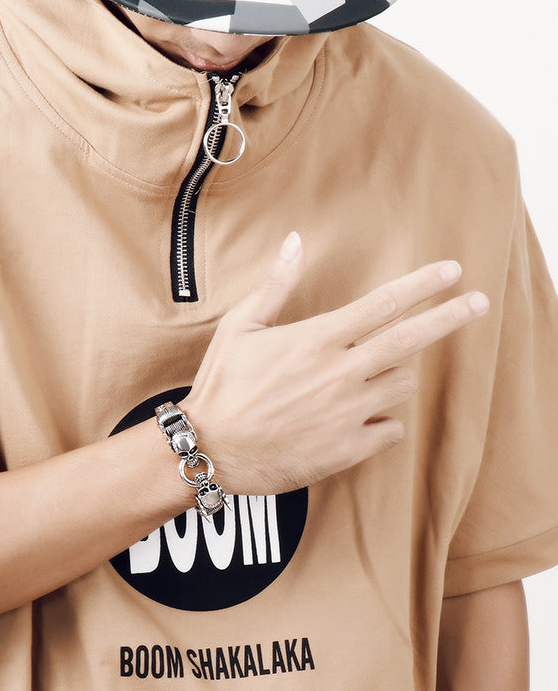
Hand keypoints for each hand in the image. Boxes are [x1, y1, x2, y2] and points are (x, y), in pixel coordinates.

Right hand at [183, 232, 489, 495]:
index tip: (452, 271)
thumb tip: (295, 241)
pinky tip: (360, 418)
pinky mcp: (347, 449)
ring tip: (369, 377)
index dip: (423, 285)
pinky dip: (383, 421)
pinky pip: (391, 430)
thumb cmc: (222, 386)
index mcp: (316, 339)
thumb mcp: (240, 328)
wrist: (211, 449)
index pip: (383, 304)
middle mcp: (340, 373)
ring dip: (395, 375)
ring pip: (402, 385)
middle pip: (411, 339)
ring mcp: (347, 413)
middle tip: (479, 303)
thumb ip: (275, 285)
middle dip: (451, 316)